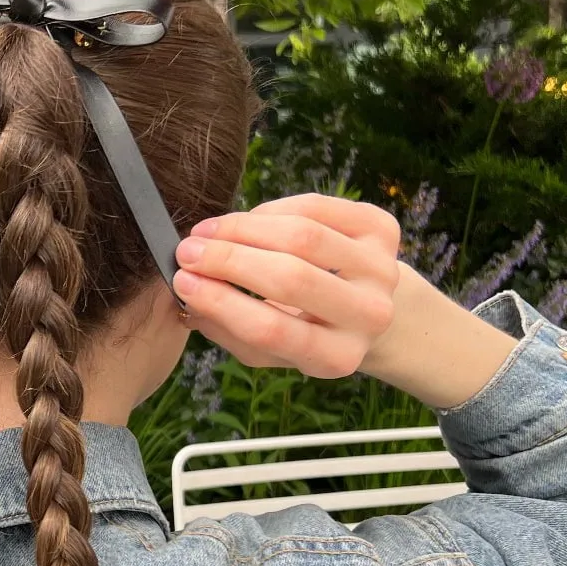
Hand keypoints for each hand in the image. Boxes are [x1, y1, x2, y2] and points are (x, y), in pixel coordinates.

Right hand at [172, 194, 401, 377]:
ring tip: (207, 231)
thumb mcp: (267, 350)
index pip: (271, 329)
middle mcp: (368, 316)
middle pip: (289, 278)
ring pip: (303, 235)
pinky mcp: (385, 230)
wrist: (368, 309)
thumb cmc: (304, 330)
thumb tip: (186, 294)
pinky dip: (272, 210)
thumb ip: (227, 329)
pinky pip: (317, 207)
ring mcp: (382, 269)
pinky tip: (246, 221)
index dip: (220, 302)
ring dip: (244, 228)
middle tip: (187, 250)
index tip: (181, 281)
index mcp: (336, 357)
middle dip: (228, 259)